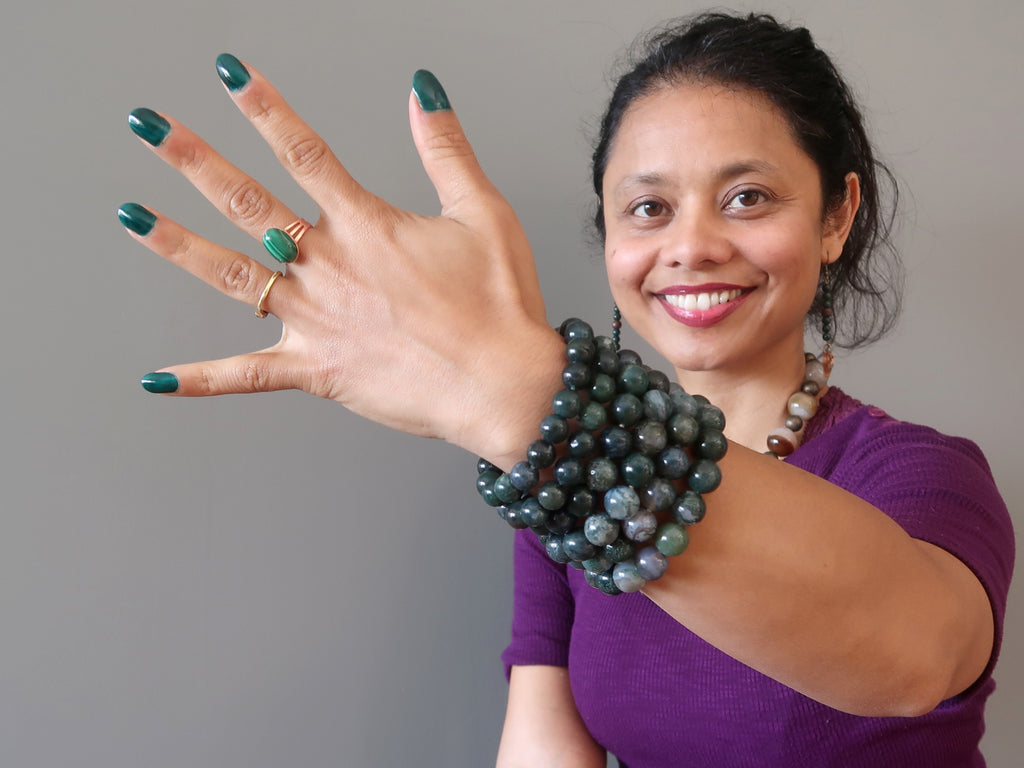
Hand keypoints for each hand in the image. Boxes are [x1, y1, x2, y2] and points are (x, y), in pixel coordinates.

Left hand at [122, 57, 561, 460]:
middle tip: (149, 126)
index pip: (304, 151)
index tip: (231, 74)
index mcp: (367, 227)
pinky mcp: (317, 371)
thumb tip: (422, 91)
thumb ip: (446, 150)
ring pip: (231, 277)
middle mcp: (329, 268)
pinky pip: (247, 376)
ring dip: (176, 243)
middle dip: (192, 159)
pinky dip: (200, 380)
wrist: (503, 387)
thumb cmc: (499, 307)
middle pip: (246, 203)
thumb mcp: (483, 214)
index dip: (265, 107)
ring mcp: (316, 321)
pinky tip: (155, 378)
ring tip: (129, 215)